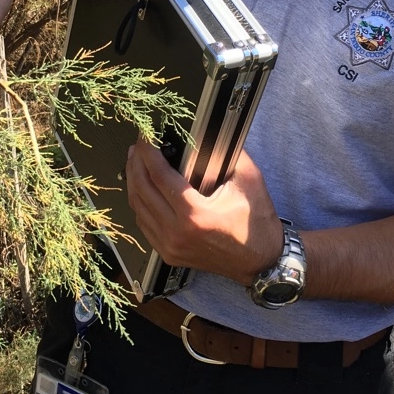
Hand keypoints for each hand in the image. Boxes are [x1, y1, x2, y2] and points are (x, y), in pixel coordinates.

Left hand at [125, 139, 283, 282]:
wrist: (260, 262)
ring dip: (133, 181)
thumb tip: (213, 131)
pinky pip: (144, 224)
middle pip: (142, 190)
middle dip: (136, 163)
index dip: (149, 152)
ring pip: (138, 208)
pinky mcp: (168, 253)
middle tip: (139, 145)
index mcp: (195, 215)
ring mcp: (170, 246)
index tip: (146, 137)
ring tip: (136, 162)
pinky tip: (141, 189)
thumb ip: (231, 152)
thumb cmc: (256, 226)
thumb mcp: (249, 181)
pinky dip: (139, 203)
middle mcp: (177, 232)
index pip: (159, 176)